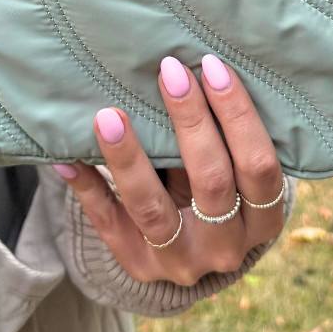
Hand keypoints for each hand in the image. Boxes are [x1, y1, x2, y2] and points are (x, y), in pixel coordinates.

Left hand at [54, 54, 285, 285]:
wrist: (192, 253)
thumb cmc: (219, 189)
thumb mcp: (236, 174)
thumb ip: (223, 137)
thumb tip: (191, 68)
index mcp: (264, 220)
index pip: (259, 166)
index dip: (238, 115)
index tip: (212, 66)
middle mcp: (226, 247)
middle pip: (211, 181)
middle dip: (190, 120)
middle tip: (169, 71)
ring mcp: (181, 261)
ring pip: (152, 208)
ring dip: (129, 158)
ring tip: (108, 116)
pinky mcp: (138, 265)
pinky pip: (108, 223)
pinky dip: (87, 187)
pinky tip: (68, 157)